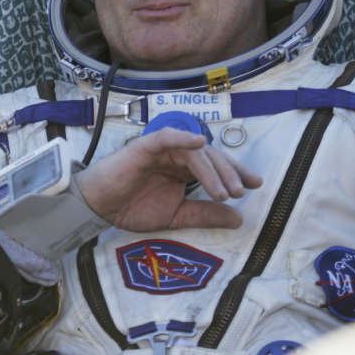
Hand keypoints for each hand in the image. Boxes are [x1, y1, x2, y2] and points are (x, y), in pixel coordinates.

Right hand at [75, 127, 261, 232]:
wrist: (100, 208)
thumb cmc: (132, 208)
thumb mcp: (176, 216)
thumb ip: (205, 214)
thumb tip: (239, 218)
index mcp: (184, 170)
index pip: (216, 166)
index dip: (236, 173)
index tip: (255, 185)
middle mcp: (176, 156)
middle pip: (211, 156)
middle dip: (229, 172)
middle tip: (241, 190)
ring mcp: (162, 149)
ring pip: (194, 151)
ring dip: (212, 168)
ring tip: (223, 190)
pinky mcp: (146, 146)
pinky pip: (167, 137)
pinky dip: (183, 137)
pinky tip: (199, 143)